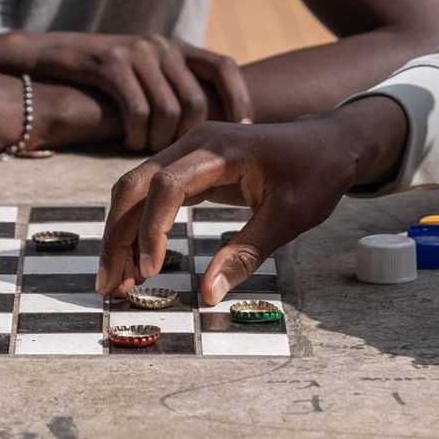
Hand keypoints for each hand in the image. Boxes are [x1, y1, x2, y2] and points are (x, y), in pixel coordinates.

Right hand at [14, 32, 251, 150]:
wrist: (46, 52)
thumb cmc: (100, 75)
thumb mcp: (142, 71)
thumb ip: (172, 85)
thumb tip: (210, 122)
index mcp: (174, 46)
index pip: (223, 66)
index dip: (239, 98)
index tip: (242, 129)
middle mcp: (159, 44)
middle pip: (196, 100)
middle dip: (189, 136)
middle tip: (175, 154)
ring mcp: (135, 52)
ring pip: (167, 110)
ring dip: (160, 141)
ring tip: (147, 150)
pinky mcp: (109, 64)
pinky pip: (137, 110)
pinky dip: (136, 135)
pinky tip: (129, 142)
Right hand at [98, 105, 391, 306]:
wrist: (329, 143)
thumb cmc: (315, 173)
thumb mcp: (289, 217)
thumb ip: (246, 253)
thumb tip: (207, 295)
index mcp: (220, 150)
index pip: (166, 185)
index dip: (151, 228)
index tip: (151, 271)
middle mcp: (194, 144)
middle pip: (135, 185)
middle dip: (118, 236)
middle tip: (110, 285)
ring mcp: (188, 153)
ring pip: (136, 191)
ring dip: (122, 235)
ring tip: (117, 282)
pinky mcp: (189, 167)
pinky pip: (152, 195)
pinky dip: (140, 227)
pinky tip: (138, 261)